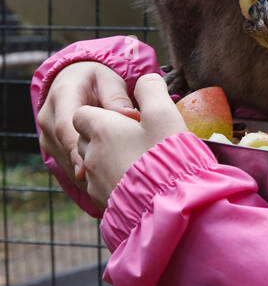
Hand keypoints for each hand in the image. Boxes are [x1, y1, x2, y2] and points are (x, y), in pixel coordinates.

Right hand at [37, 60, 142, 185]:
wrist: (75, 81)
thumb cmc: (97, 82)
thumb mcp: (109, 81)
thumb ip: (117, 98)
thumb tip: (131, 117)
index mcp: (62, 96)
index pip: (64, 126)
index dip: (75, 150)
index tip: (86, 170)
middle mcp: (48, 116)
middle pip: (63, 147)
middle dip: (85, 166)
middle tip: (109, 184)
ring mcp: (47, 134)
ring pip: (63, 160)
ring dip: (85, 175)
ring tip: (110, 187)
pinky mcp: (52, 147)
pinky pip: (66, 166)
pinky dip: (83, 177)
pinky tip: (104, 186)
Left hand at [72, 73, 188, 212]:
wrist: (168, 205)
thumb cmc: (166, 155)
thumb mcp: (165, 114)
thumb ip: (151, 90)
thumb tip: (146, 81)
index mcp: (101, 128)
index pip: (82, 114)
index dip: (100, 114)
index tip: (123, 121)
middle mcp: (90, 154)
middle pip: (86, 139)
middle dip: (103, 137)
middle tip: (133, 141)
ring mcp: (94, 180)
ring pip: (93, 163)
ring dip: (108, 160)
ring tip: (136, 163)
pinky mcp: (102, 201)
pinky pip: (101, 185)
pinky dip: (113, 181)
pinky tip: (137, 183)